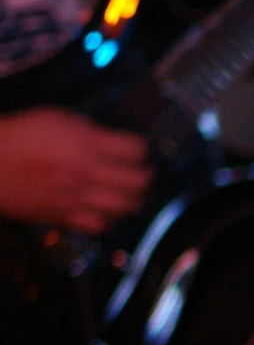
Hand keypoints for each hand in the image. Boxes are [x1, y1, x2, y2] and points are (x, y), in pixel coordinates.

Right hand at [0, 107, 150, 232]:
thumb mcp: (54, 118)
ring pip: (123, 207)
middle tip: (143, 173)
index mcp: (85, 144)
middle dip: (145, 176)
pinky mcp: (65, 217)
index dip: (141, 149)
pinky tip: (108, 212)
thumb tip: (109, 140)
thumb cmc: (18, 135)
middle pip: (136, 181)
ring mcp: (77, 198)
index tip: (139, 149)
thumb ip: (87, 130)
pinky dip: (110, 220)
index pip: (134, 149)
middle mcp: (87, 173)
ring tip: (132, 195)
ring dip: (133, 200)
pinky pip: (100, 226)